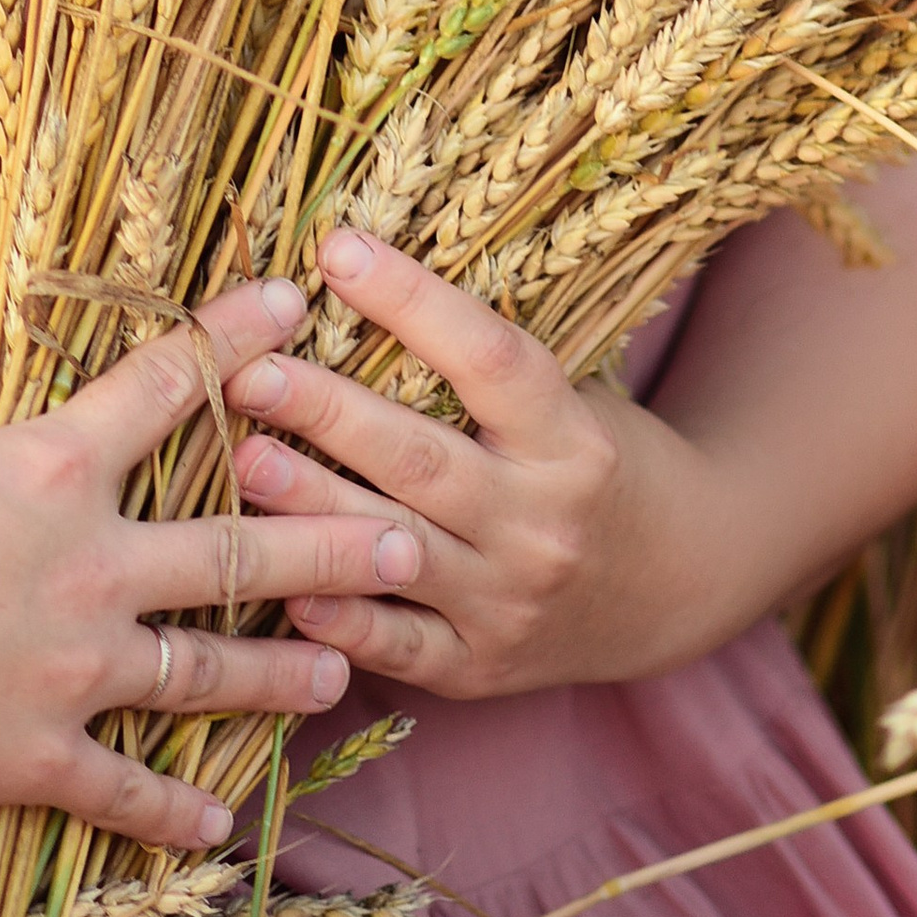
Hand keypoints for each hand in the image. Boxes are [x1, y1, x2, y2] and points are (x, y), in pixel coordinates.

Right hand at [0, 279, 424, 850]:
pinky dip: (175, 809)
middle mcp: (88, 561)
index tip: (296, 304)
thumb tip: (18, 467)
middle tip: (405, 538)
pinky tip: (220, 826)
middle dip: (327, 540)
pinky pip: (128, 789)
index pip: (166, 386)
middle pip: (234, 546)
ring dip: (281, 671)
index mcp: (49, 465)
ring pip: (207, 668)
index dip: (237, 340)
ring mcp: (74, 667)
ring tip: (344, 671)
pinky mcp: (40, 757)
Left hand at [226, 228, 716, 698]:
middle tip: (246, 370)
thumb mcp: (570, 401)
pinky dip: (339, 616)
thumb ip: (479, 368)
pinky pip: (397, 643)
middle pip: (420, 459)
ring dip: (310, 505)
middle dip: (326, 412)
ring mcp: (509, 603)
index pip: (489, 358)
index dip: (411, 300)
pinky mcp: (478, 666)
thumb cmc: (595, 462)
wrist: (677, 583)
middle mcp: (541, 524)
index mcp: (571, 440)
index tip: (336, 250)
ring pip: (394, 549)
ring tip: (239, 460)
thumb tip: (353, 284)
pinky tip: (283, 584)